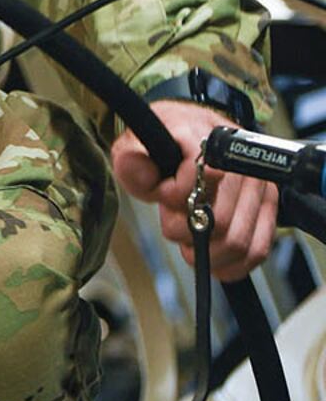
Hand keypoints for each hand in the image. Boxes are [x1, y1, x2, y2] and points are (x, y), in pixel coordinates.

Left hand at [111, 100, 276, 283]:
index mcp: (208, 139)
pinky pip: (257, 250)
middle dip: (189, 230)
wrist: (189, 136)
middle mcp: (241, 161)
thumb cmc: (164, 147)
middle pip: (219, 220)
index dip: (175, 197)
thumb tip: (145, 176)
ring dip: (207, 251)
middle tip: (176, 223)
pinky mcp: (269, 206)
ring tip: (191, 239)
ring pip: (238, 241)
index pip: (199, 179)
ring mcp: (259, 184)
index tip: (163, 197)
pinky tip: (212, 260)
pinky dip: (232, 265)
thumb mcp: (136, 147)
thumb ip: (132, 163)